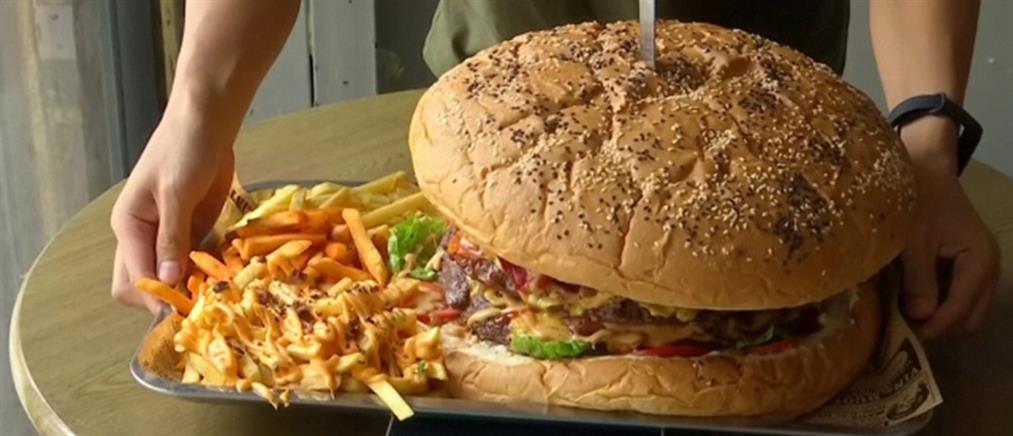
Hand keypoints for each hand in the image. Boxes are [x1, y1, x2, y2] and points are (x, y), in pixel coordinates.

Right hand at [110, 111, 234, 312]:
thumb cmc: (184, 149)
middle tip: (206, 301)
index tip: (188, 306)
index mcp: (129, 226)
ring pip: (171, 277)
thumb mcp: (176, 192)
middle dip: (171, 297)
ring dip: (192, 287)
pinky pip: (194, 261)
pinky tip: (226, 275)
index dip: (157, 297)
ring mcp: (169, 235)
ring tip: (220, 292)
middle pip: (145, 284)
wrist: (207, 122)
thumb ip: (172, 236)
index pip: (133, 279)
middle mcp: (143, 236)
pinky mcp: (192, 230)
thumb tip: (166, 281)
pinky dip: (206, 271)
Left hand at [900, 117, 999, 337]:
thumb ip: (919, 279)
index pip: (962, 309)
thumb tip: (921, 317)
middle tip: (905, 330)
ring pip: (967, 311)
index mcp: (979, 261)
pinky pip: (960, 298)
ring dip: (941, 319)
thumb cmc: (918, 200)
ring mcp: (980, 269)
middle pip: (970, 319)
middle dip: (941, 328)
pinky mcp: (968, 267)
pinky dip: (941, 306)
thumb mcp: (913, 241)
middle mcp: (988, 269)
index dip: (935, 326)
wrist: (925, 171)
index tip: (906, 333)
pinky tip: (915, 303)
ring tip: (907, 319)